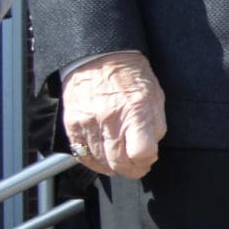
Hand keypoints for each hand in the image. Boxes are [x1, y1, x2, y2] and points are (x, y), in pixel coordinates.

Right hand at [62, 51, 167, 179]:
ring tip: (119, 164)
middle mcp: (110, 119)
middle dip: (131, 170)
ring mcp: (88, 122)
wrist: (100, 57)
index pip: (141, 153)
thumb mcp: (156, 96)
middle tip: (135, 168)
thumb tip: (150, 150)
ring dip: (112, 168)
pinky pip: (80, 153)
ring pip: (99, 160)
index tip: (148, 160)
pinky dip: (92, 162)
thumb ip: (156, 125)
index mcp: (136, 111)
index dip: (146, 161)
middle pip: (119, 162)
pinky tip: (101, 160)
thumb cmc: (132, 76)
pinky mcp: (72, 123)